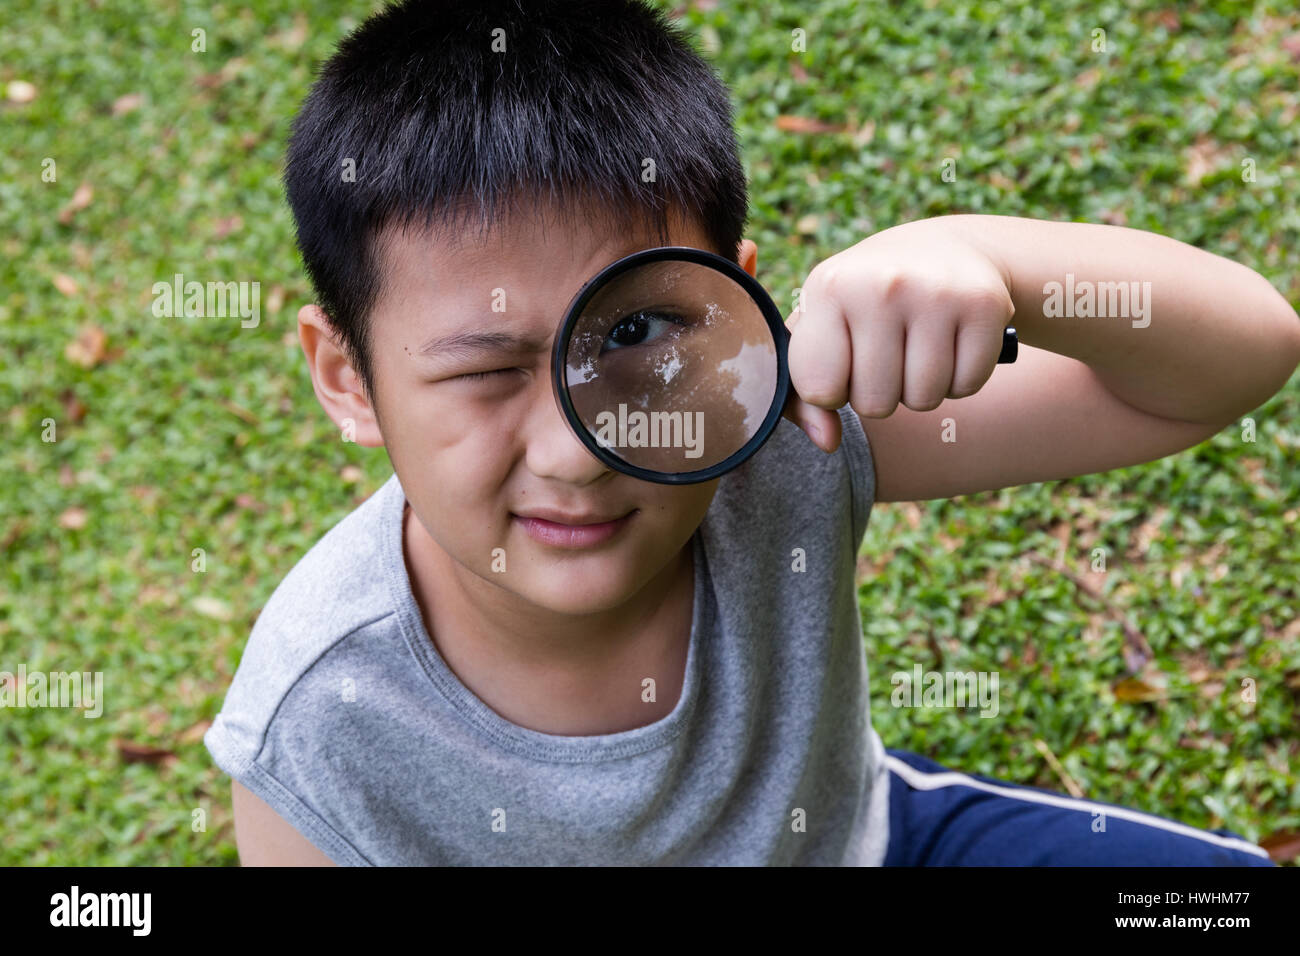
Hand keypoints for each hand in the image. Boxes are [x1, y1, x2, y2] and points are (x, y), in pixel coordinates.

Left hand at [781, 217, 1014, 451]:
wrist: (943, 250)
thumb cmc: (865, 304)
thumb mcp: (821, 330)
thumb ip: (802, 395)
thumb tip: (826, 442)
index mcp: (829, 287)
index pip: (819, 389)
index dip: (831, 390)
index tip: (843, 359)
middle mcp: (882, 285)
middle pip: (875, 403)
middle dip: (879, 392)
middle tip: (887, 351)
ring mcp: (937, 292)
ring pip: (923, 400)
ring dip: (920, 389)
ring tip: (917, 346)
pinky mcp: (984, 305)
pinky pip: (966, 386)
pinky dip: (960, 379)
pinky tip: (951, 344)